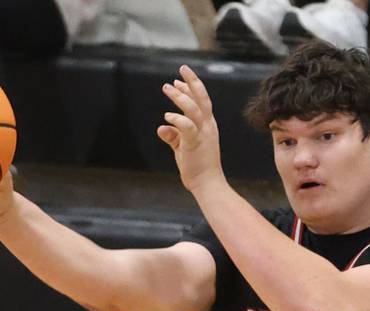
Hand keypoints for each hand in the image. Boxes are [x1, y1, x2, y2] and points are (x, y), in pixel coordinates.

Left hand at [157, 65, 225, 192]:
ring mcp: (203, 134)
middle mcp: (208, 126)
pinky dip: (177, 118)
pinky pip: (187, 126)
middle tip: (181, 69)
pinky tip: (167, 115)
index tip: (179, 80)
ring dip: (180, 96)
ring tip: (167, 87)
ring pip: (194, 108)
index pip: (202, 101)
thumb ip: (174, 136)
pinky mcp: (195, 143)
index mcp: (208, 125)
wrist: (208, 183)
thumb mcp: (183, 148)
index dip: (191, 88)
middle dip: (192, 81)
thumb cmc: (197, 166)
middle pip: (202, 98)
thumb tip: (161, 128)